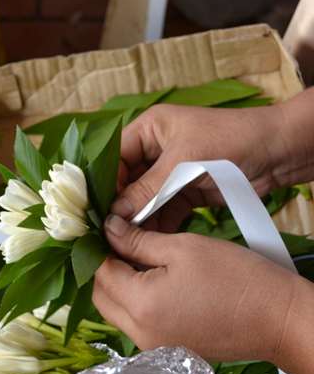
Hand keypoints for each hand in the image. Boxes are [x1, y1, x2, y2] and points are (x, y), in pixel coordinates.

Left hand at [93, 216, 313, 373]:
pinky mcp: (166, 347)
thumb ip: (138, 240)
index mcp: (141, 305)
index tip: (110, 228)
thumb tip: (109, 229)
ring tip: (138, 256)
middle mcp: (140, 333)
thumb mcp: (182, 247)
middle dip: (106, 266)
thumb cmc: (232, 276)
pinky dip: (134, 298)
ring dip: (119, 282)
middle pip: (103, 295)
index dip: (101, 246)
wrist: (276, 317)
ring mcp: (152, 345)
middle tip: (124, 240)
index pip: (101, 272)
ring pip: (116, 310)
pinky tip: (151, 278)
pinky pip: (135, 321)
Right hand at [113, 96, 313, 230]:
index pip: (114, 158)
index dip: (105, 184)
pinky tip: (148, 242)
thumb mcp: (182, 162)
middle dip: (121, 207)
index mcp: (148, 131)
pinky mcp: (184, 192)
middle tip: (110, 233)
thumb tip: (114, 215)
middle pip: (127, 182)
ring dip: (138, 220)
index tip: (98, 212)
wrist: (276, 153)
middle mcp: (154, 152)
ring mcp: (169, 174)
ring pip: (144, 200)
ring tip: (126, 243)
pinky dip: (158, 225)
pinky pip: (163, 210)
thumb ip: (147, 189)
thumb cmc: (228, 142)